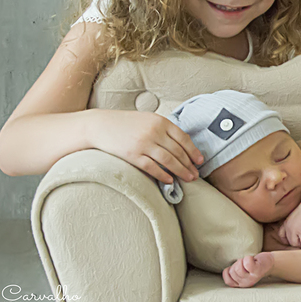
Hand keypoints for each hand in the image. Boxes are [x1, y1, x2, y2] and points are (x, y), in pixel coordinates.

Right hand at [87, 109, 204, 186]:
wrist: (100, 125)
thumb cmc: (126, 124)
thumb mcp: (147, 120)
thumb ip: (163, 129)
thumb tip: (182, 144)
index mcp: (160, 121)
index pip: (183, 138)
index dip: (193, 151)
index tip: (200, 161)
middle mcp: (153, 131)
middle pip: (178, 151)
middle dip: (189, 165)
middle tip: (196, 175)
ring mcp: (143, 143)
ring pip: (168, 160)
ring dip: (180, 171)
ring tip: (188, 179)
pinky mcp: (132, 154)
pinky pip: (152, 167)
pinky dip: (163, 175)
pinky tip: (170, 181)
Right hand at [222, 252, 274, 287]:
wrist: (270, 263)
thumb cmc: (253, 265)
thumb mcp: (242, 272)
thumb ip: (234, 273)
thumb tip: (223, 271)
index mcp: (241, 284)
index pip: (227, 281)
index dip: (228, 272)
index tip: (235, 267)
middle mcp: (246, 284)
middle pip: (232, 272)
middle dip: (237, 264)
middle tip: (245, 264)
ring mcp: (252, 278)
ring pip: (238, 268)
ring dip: (242, 260)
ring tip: (249, 262)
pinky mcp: (257, 271)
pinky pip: (247, 263)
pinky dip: (248, 257)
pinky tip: (253, 259)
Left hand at [266, 203, 300, 248]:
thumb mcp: (295, 217)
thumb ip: (294, 224)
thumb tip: (299, 233)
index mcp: (286, 223)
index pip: (281, 235)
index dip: (287, 240)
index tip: (296, 241)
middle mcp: (288, 227)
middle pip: (291, 242)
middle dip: (299, 243)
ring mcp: (295, 229)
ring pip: (297, 244)